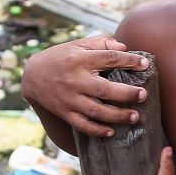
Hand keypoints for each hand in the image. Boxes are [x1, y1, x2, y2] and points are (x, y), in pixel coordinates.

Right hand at [21, 34, 149, 137]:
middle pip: (104, 89)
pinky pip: (82, 125)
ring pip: (96, 111)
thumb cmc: (61, 58)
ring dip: (117, 116)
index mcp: (80, 59)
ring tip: (135, 117)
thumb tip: (123, 46)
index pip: (108, 59)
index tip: (144, 65)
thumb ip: (100, 43)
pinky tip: (111, 131)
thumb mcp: (78, 45)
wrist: (31, 76)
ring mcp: (69, 98)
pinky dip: (97, 130)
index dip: (128, 61)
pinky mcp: (64, 112)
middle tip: (143, 95)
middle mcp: (75, 80)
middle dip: (126, 94)